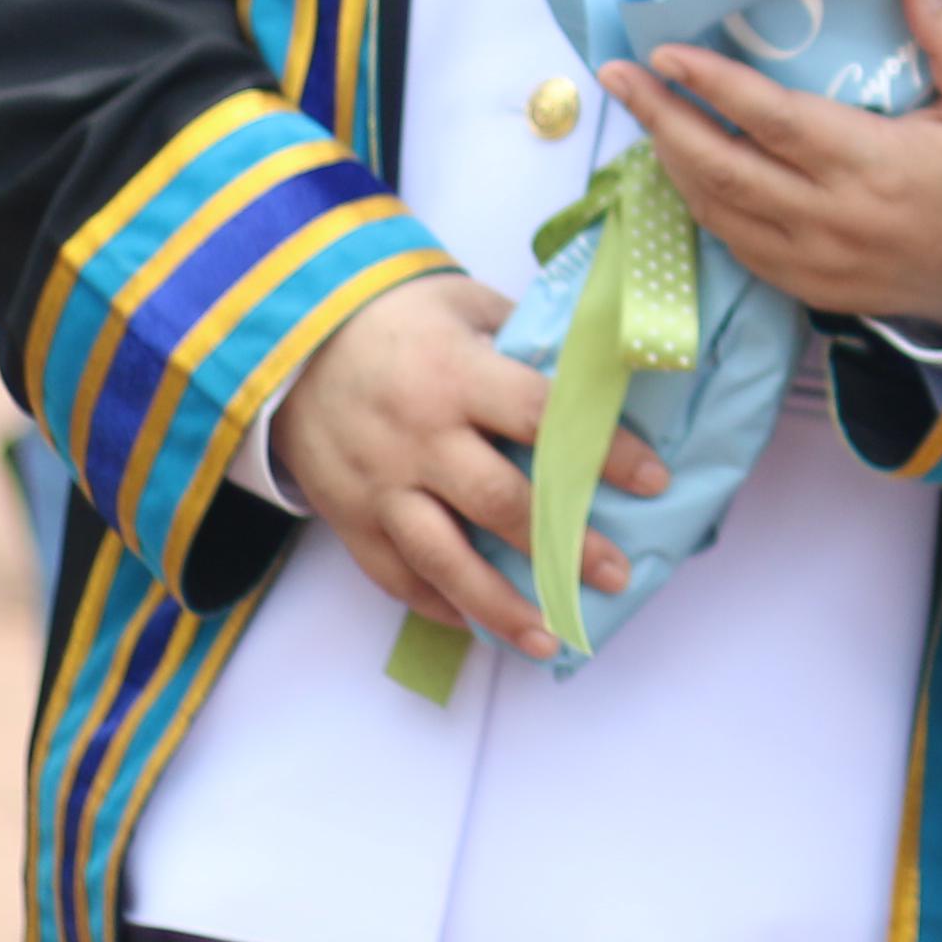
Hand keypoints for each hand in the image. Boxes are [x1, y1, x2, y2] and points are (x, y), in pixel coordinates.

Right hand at [265, 276, 662, 658]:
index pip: (543, 418)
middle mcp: (419, 437)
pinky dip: (437, 605)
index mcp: (457, 375)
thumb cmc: (396, 317)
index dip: (603, 452)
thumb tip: (599, 370)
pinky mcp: (347, 516)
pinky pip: (393, 574)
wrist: (286, 338)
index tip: (656, 479)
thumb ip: (525, 340)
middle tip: (616, 575)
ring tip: (552, 637)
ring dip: (501, 605)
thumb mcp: (464, 304)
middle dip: (565, 546)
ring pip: (444, 558)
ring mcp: (379, 484)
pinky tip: (480, 626)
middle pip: (501, 502)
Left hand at [601, 0, 941, 333]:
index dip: (715, 86)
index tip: (667, 53)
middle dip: (662, 118)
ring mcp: (813, 261)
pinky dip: (701, 204)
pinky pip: (734, 245)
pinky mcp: (807, 288)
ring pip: (716, 211)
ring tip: (643, 111)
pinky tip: (684, 168)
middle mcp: (831, 219)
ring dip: (671, 159)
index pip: (775, 121)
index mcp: (874, 166)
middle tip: (619, 74)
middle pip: (722, 168)